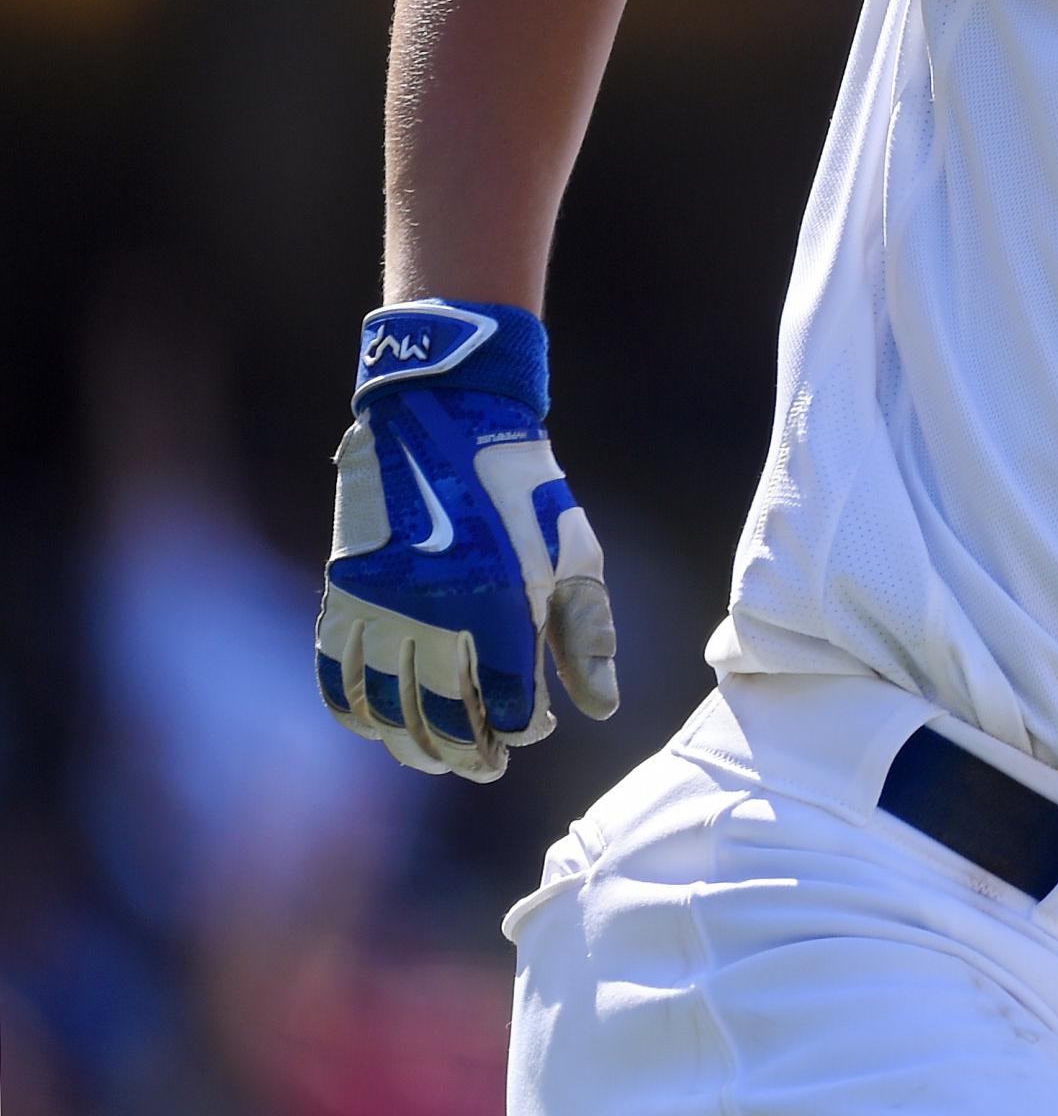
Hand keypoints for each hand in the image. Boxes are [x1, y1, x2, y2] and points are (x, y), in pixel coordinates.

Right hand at [314, 300, 616, 778]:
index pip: (509, 705)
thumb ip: (586, 635)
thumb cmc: (525, 489)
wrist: (445, 415)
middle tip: (486, 765)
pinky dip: (354, 711)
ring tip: (435, 758)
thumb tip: (599, 710)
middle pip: (444, 718)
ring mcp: (380, 603)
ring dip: (411, 745)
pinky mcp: (341, 591)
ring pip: (388, 708)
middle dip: (468, 753)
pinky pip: (334, 673)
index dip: (523, 729)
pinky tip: (378, 726)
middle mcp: (435, 612)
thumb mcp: (574, 553)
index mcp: (501, 603)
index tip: (533, 728)